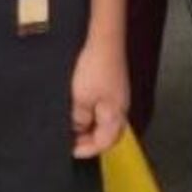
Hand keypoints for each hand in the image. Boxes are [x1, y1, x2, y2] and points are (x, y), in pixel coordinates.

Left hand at [70, 34, 127, 158]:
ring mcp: (117, 96)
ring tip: (72, 124)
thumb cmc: (96, 66)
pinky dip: (90, 113)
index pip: (105, 143)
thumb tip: (77, 130)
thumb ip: (78, 119)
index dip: (87, 150)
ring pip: (104, 121)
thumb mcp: (80, 98)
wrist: (104, 40)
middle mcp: (120, 107)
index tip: (72, 151)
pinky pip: (102, 107)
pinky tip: (79, 108)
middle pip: (107, 134)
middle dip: (90, 140)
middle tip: (72, 141)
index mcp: (115, 114)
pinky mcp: (111, 86)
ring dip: (89, 126)